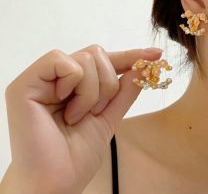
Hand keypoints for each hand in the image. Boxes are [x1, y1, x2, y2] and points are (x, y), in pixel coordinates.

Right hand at [4, 45, 162, 192]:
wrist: (55, 182)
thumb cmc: (76, 155)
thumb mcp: (108, 117)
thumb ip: (123, 91)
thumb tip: (141, 66)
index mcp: (72, 84)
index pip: (103, 59)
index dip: (129, 55)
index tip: (155, 54)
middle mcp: (55, 77)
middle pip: (96, 53)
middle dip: (107, 84)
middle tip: (94, 111)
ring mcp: (40, 78)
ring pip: (85, 58)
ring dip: (91, 92)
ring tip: (77, 116)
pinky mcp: (26, 83)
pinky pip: (63, 62)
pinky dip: (75, 86)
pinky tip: (66, 109)